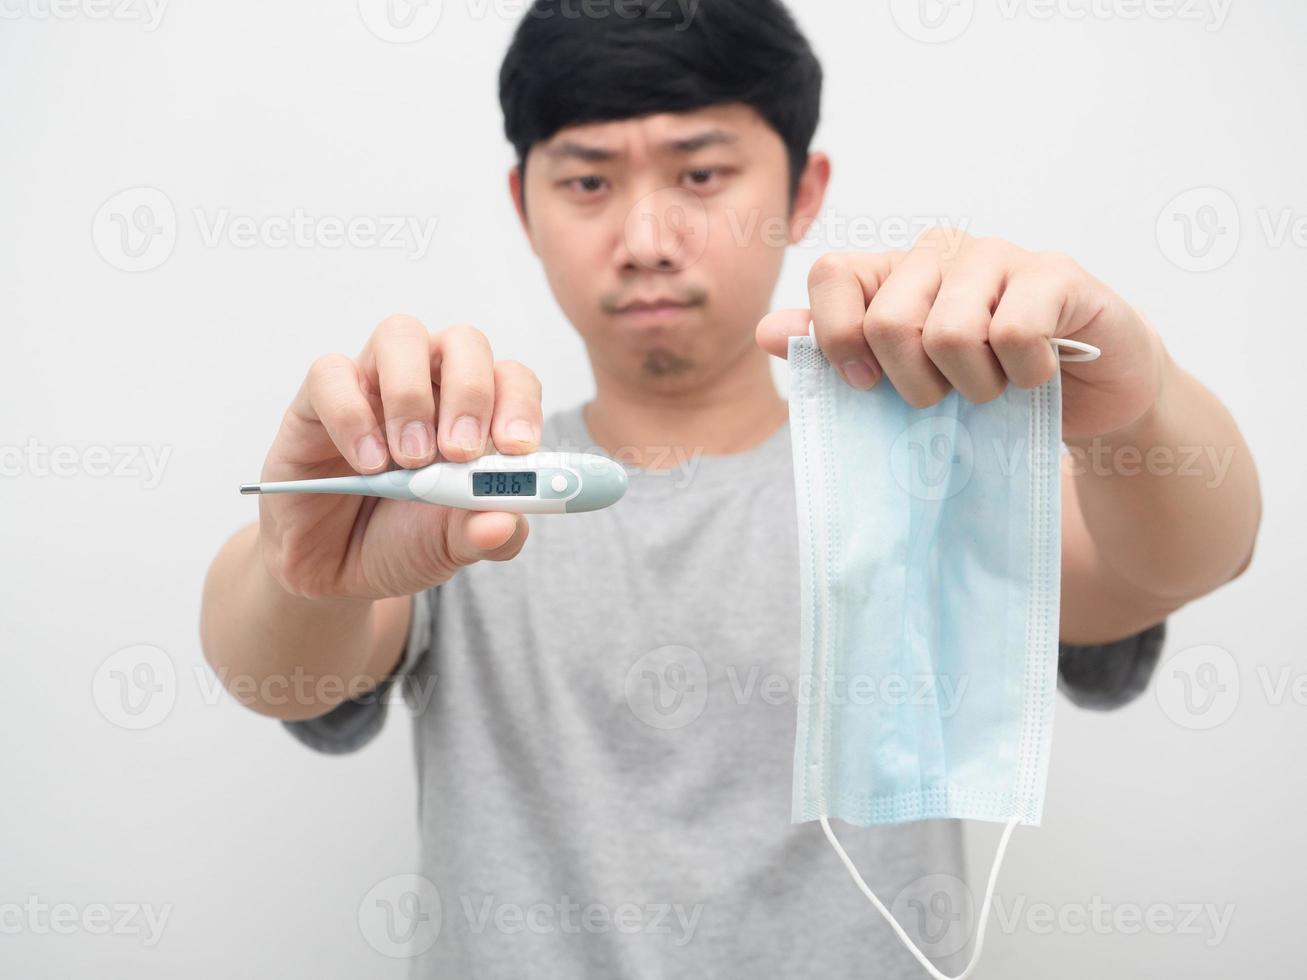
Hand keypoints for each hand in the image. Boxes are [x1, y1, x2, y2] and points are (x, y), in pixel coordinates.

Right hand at [257, 316, 540, 599]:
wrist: (337, 573)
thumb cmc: (405, 542)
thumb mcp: (455, 547)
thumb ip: (488, 534)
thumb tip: (505, 522)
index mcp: (477, 414)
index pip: (512, 378)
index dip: (519, 404)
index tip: (514, 449)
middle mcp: (430, 385)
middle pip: (463, 342)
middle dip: (470, 392)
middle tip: (460, 452)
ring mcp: (374, 385)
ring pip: (400, 336)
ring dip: (411, 397)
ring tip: (411, 461)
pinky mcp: (317, 400)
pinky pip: (332, 373)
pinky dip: (353, 417)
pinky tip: (367, 465)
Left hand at [756, 228, 1165, 439]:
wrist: (1089, 396)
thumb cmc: (985, 383)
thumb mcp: (903, 379)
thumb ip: (835, 353)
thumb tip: (765, 331)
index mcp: (894, 271)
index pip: (832, 275)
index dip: (837, 340)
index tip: (864, 385)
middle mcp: (941, 251)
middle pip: (888, 321)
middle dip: (914, 386)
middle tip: (945, 396)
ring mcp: (1000, 256)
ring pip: (951, 334)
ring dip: (974, 388)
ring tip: (994, 386)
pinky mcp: (1057, 275)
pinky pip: (1015, 336)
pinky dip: (1024, 377)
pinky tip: (1038, 374)